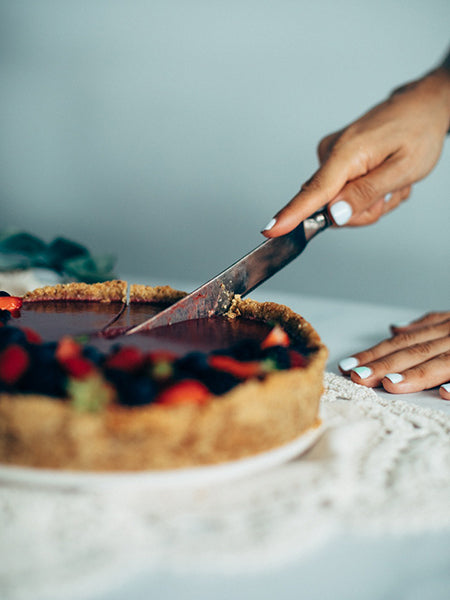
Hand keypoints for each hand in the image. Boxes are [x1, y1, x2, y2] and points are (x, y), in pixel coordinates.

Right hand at [262, 67, 449, 235]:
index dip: (293, 214)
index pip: (314, 191)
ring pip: (338, 202)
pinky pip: (342, 191)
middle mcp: (331, 152)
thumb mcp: (403, 170)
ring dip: (367, 201)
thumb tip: (334, 214)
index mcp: (347, 153)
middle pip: (329, 206)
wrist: (423, 107)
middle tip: (389, 195)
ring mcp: (331, 154)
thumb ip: (366, 194)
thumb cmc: (418, 131)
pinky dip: (365, 191)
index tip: (272, 230)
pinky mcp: (335, 158)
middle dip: (361, 210)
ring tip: (389, 182)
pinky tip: (381, 176)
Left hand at [338, 311, 449, 399]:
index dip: (374, 354)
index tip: (347, 366)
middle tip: (358, 377)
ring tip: (389, 384)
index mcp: (442, 329)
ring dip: (414, 375)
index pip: (401, 343)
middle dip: (384, 366)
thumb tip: (394, 329)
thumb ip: (425, 326)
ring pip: (440, 363)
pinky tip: (444, 393)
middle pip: (414, 353)